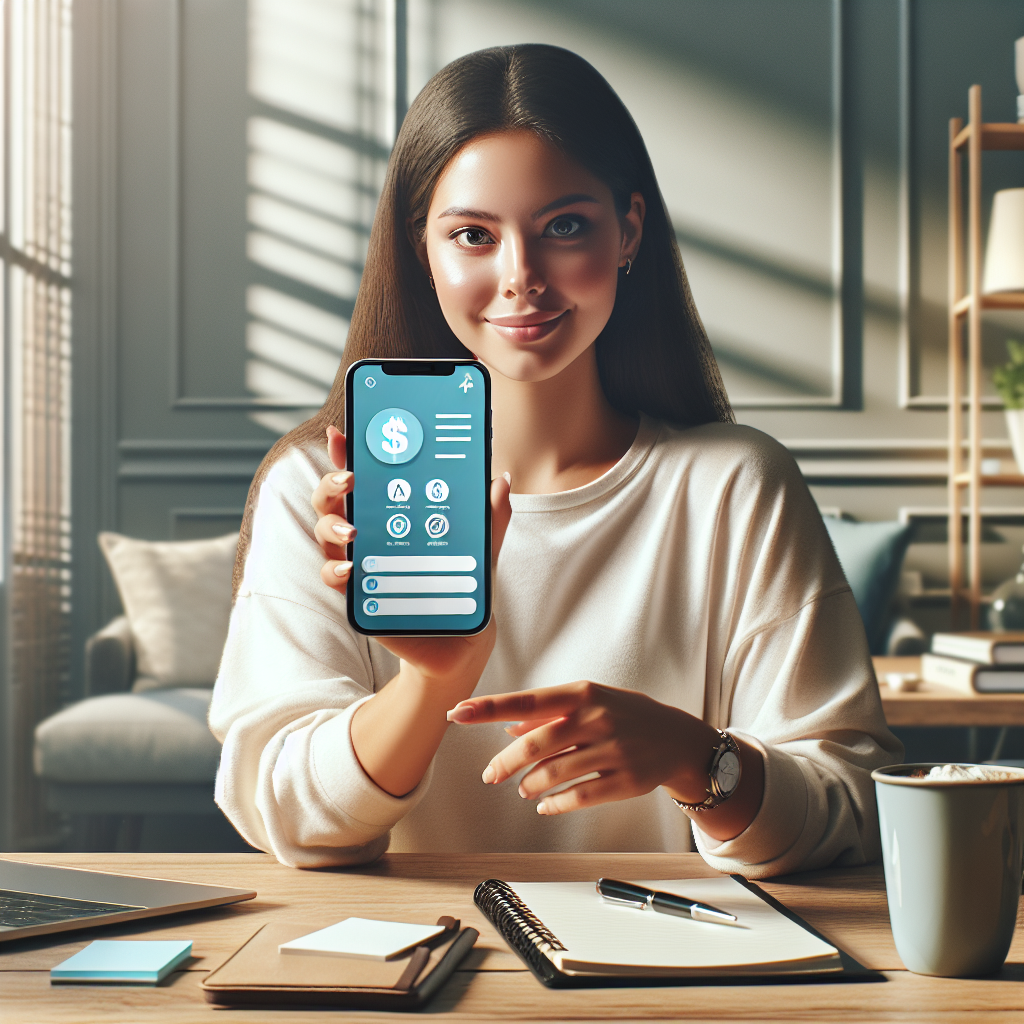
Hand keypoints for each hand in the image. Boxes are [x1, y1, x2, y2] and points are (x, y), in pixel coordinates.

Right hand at [313, 425, 512, 687]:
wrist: (461, 640)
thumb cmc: (463, 586)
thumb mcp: (482, 548)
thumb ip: (491, 517)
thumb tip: (500, 479)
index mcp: (392, 512)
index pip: (364, 474)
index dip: (348, 453)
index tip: (342, 434)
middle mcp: (368, 533)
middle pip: (332, 498)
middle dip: (332, 483)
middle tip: (350, 479)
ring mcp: (359, 562)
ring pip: (325, 533)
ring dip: (332, 525)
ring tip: (353, 529)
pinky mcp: (358, 595)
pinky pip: (332, 577)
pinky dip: (335, 569)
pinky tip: (350, 567)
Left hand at [446, 681, 716, 810]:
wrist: (677, 737)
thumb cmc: (625, 714)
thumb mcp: (589, 700)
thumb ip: (548, 713)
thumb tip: (507, 725)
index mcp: (583, 693)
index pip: (527, 700)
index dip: (489, 708)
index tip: (457, 713)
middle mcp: (597, 718)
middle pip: (537, 743)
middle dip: (506, 762)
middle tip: (490, 775)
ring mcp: (614, 750)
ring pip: (556, 773)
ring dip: (531, 785)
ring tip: (524, 789)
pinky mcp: (626, 781)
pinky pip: (580, 796)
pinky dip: (555, 804)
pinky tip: (545, 805)